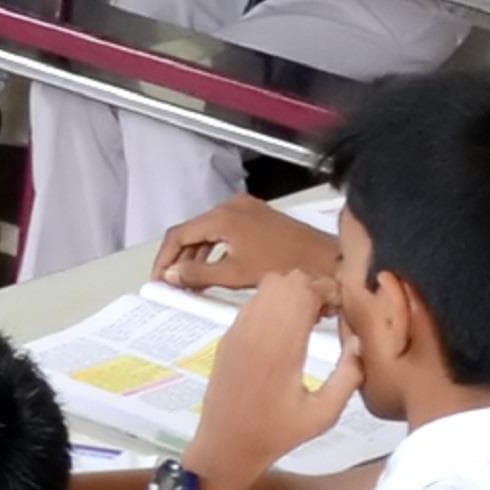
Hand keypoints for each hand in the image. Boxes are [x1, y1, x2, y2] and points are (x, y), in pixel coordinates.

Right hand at [152, 197, 340, 294]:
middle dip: (180, 258)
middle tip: (171, 283)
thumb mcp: (236, 275)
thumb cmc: (285, 267)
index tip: (158, 281)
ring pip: (209, 232)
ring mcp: (247, 209)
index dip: (164, 259)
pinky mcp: (258, 217)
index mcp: (223, 216)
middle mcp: (232, 206)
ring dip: (197, 256)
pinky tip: (214, 270)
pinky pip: (225, 231)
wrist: (331, 261)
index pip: (178, 235)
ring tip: (190, 282)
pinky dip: (215, 250)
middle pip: (193, 231)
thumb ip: (197, 274)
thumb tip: (169, 275)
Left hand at [186, 273, 358, 489]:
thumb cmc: (277, 433)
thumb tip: (358, 342)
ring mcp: (237, 332)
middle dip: (314, 287)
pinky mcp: (227, 337)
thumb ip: (349, 375)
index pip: (304, 290)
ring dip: (293, 293)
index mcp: (279, 346)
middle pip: (286, 280)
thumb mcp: (325, 413)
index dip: (330, 292)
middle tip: (329, 313)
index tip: (342, 311)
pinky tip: (289, 329)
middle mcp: (254, 331)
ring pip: (267, 286)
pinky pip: (253, 303)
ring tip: (312, 319)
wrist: (225, 445)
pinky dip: (274, 303)